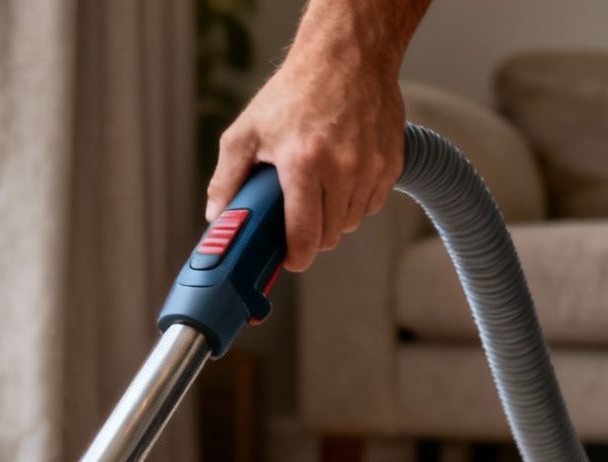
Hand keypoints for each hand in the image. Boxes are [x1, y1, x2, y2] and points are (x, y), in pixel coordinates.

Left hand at [205, 25, 409, 271]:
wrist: (347, 55)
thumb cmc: (295, 91)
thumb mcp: (246, 130)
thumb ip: (227, 178)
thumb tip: (216, 215)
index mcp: (303, 165)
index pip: (304, 235)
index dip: (295, 257)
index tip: (289, 259)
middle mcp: (342, 169)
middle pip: (329, 234)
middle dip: (311, 235)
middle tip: (298, 220)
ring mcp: (371, 166)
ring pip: (352, 221)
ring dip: (334, 217)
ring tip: (318, 192)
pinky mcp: (391, 161)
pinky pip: (373, 202)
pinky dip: (356, 200)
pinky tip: (341, 179)